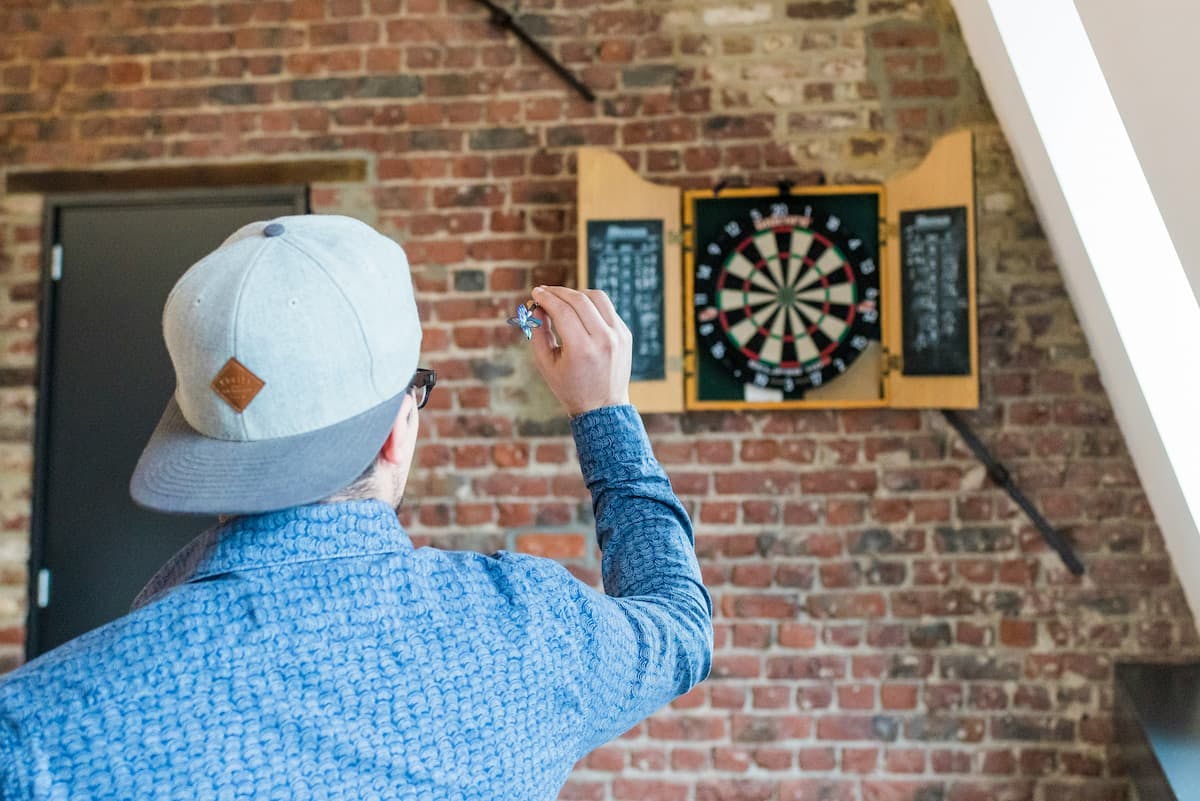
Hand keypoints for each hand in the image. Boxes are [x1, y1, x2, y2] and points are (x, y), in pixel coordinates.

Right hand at [529, 286, 631, 416]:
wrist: (603, 406)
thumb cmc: (570, 387)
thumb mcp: (546, 364)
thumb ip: (538, 333)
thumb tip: (537, 306)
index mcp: (582, 349)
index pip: (562, 310)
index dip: (546, 298)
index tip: (535, 292)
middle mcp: (604, 339)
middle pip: (579, 300)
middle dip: (558, 292)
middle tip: (544, 292)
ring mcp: (619, 335)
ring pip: (597, 297)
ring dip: (576, 293)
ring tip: (562, 299)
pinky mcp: (626, 333)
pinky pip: (607, 308)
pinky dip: (591, 304)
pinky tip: (578, 310)